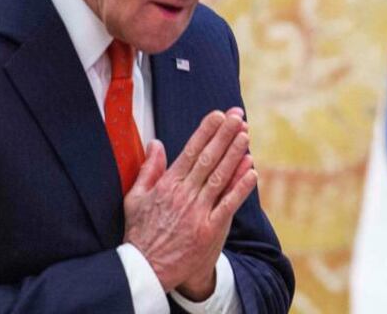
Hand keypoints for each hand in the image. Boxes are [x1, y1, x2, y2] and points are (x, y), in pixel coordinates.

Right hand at [123, 107, 257, 297]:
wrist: (146, 271)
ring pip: (220, 177)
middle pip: (208, 159)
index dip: (205, 132)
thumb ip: (148, 170)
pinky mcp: (210, 229)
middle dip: (224, 135)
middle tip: (237, 117)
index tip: (218, 115)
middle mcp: (183, 195)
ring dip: (234, 155)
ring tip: (245, 135)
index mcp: (166, 186)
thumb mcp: (135, 199)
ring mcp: (198, 212)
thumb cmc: (141, 234)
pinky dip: (240, 187)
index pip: (190, 152)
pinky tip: (251, 170)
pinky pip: (228, 204)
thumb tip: (156, 143)